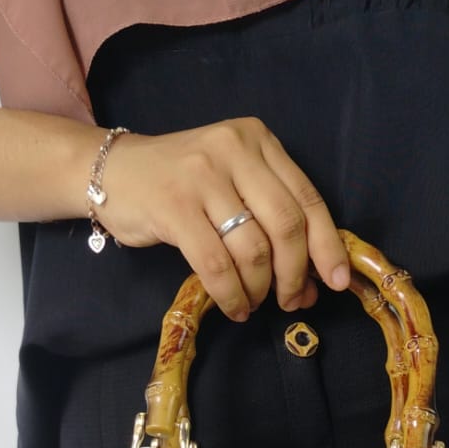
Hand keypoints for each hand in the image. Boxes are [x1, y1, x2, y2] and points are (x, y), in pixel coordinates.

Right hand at [88, 116, 350, 319]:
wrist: (111, 170)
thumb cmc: (179, 182)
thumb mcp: (231, 180)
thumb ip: (269, 217)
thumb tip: (313, 280)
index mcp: (257, 140)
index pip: (307, 197)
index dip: (327, 244)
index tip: (337, 281)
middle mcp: (234, 150)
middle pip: (286, 224)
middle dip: (295, 273)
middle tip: (290, 300)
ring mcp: (202, 176)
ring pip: (252, 248)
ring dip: (260, 288)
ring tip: (254, 302)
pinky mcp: (174, 206)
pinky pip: (216, 263)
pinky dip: (232, 294)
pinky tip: (234, 307)